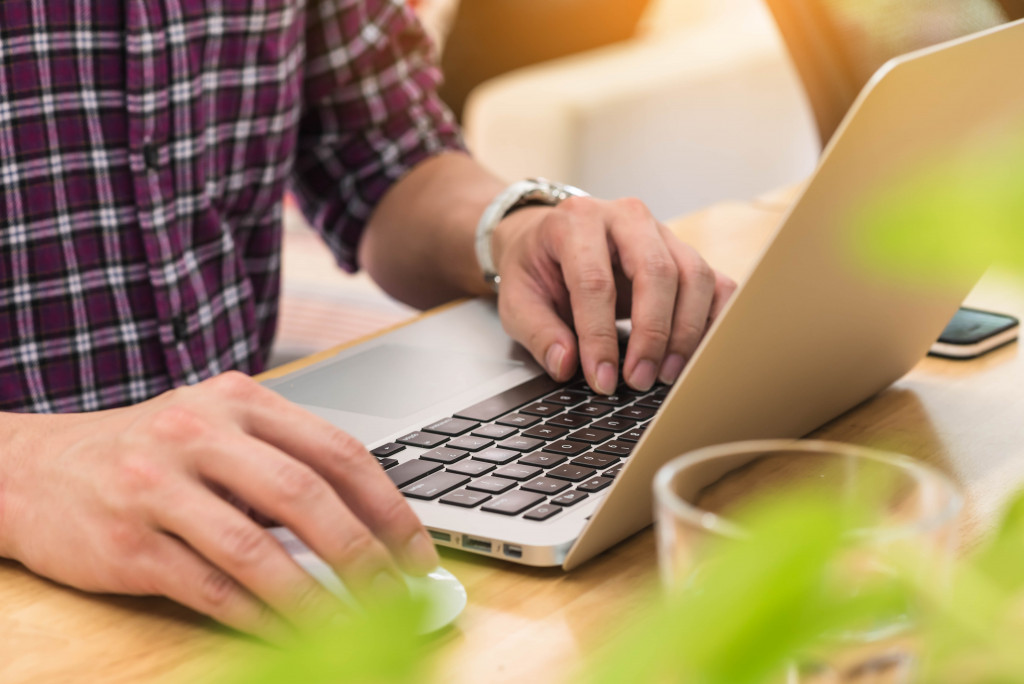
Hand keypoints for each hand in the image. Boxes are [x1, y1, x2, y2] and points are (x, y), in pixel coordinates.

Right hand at [0, 372, 437, 638]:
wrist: (34, 469)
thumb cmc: (149, 452)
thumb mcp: (217, 430)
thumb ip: (284, 461)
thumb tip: (370, 526)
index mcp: (239, 400)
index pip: (337, 451)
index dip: (389, 507)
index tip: (418, 553)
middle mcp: (200, 433)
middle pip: (305, 496)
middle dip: (364, 554)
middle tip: (399, 596)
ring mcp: (159, 486)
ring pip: (257, 550)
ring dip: (316, 599)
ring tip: (355, 629)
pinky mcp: (127, 543)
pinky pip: (210, 588)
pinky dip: (258, 618)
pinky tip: (289, 634)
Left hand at [493, 197, 736, 393]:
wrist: (549, 240)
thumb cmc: (536, 268)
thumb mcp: (516, 300)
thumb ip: (538, 333)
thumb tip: (566, 365)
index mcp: (576, 221)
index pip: (595, 281)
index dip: (599, 336)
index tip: (602, 379)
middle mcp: (626, 217)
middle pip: (657, 271)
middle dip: (652, 334)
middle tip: (640, 380)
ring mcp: (662, 233)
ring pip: (695, 276)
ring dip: (686, 333)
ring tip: (665, 375)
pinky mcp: (685, 254)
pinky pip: (716, 285)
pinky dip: (713, 323)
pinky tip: (695, 357)